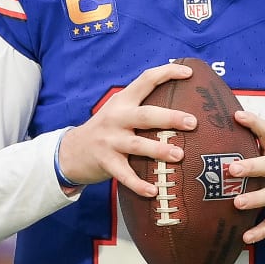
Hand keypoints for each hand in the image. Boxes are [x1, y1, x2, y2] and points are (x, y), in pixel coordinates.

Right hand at [58, 63, 195, 195]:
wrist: (72, 151)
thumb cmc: (107, 129)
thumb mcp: (120, 111)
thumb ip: (143, 106)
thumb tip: (183, 106)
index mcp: (123, 101)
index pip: (146, 80)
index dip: (167, 73)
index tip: (189, 72)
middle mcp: (116, 118)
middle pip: (144, 115)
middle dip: (169, 118)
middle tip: (192, 122)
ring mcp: (109, 141)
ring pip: (137, 145)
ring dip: (158, 150)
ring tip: (179, 155)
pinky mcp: (106, 162)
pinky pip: (125, 175)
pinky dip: (139, 184)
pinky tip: (154, 191)